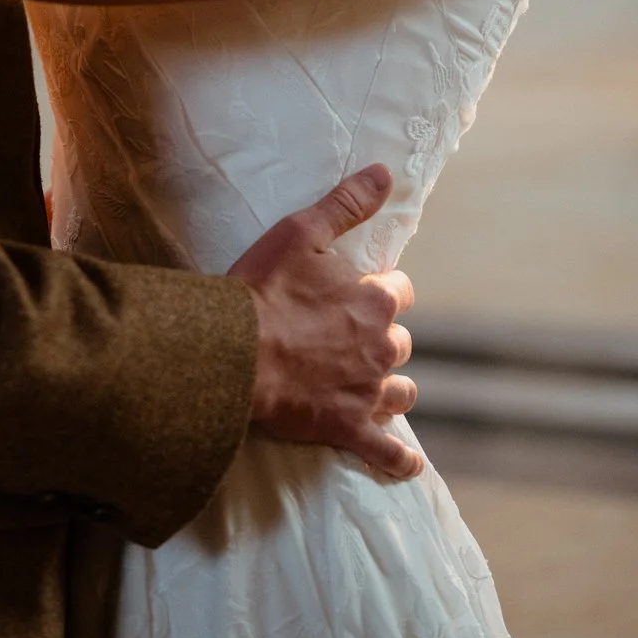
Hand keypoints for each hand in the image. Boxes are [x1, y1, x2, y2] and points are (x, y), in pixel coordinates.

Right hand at [230, 163, 421, 480]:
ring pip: (402, 391)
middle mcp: (383, 346)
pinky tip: (405, 463)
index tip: (362, 291)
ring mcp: (368, 391)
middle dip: (382, 338)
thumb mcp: (300, 232)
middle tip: (350, 337)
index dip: (382, 289)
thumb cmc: (261, 289)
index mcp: (376, 299)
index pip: (401, 291)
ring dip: (391, 387)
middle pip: (401, 341)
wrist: (231, 353)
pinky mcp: (349, 428)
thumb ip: (347, 203)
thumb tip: (387, 173)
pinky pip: (388, 452)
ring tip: (374, 386)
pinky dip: (399, 460)